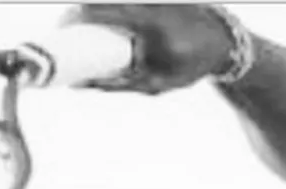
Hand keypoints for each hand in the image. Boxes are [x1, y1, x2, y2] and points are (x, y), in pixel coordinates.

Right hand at [58, 4, 237, 93]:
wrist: (222, 43)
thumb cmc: (188, 66)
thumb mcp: (157, 83)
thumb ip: (118, 84)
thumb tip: (79, 84)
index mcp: (150, 26)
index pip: (100, 12)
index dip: (75, 17)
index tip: (62, 30)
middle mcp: (151, 4)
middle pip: (102, 1)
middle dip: (79, 11)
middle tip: (68, 26)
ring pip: (114, 0)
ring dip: (95, 7)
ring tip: (83, 21)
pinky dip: (111, 6)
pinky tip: (101, 13)